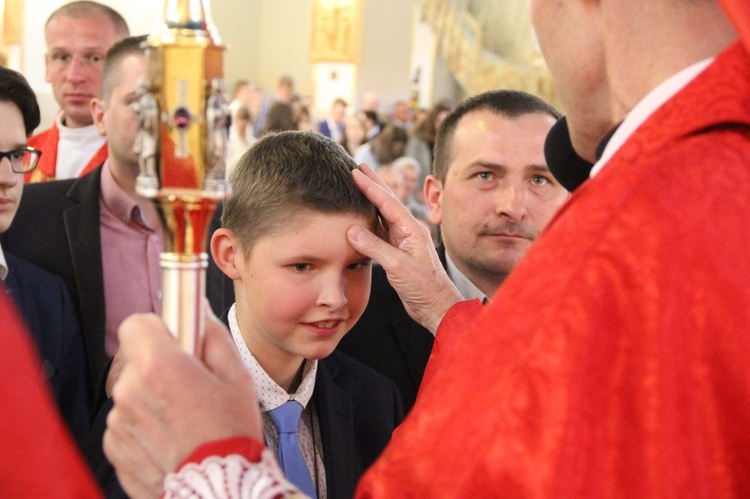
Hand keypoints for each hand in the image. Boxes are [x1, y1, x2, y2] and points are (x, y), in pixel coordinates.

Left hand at [103, 309, 262, 497]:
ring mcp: (119, 421)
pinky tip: (172, 439)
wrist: (218, 490)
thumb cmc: (231, 432)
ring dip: (152, 399)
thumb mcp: (236, 375)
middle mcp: (129, 390)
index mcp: (158, 365)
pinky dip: (145, 427)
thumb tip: (196, 310)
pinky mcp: (115, 447)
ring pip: (132, 393)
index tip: (174, 341)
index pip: (136, 323)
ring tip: (184, 420)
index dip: (157, 329)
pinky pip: (127, 422)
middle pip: (137, 360)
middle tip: (191, 387)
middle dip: (160, 366)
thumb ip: (212, 335)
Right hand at [348, 163, 462, 333]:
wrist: (436, 306)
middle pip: (387, 202)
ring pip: (383, 216)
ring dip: (371, 201)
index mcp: (411, 229)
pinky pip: (381, 233)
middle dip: (373, 184)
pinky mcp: (398, 254)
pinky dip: (370, 222)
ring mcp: (403, 242)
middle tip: (358, 167)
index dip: (371, 186)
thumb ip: (375, 247)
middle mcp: (408, 231)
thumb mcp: (398, 266)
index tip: (355, 171)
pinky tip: (361, 219)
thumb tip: (352, 230)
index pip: (387, 202)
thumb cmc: (424, 287)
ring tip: (358, 186)